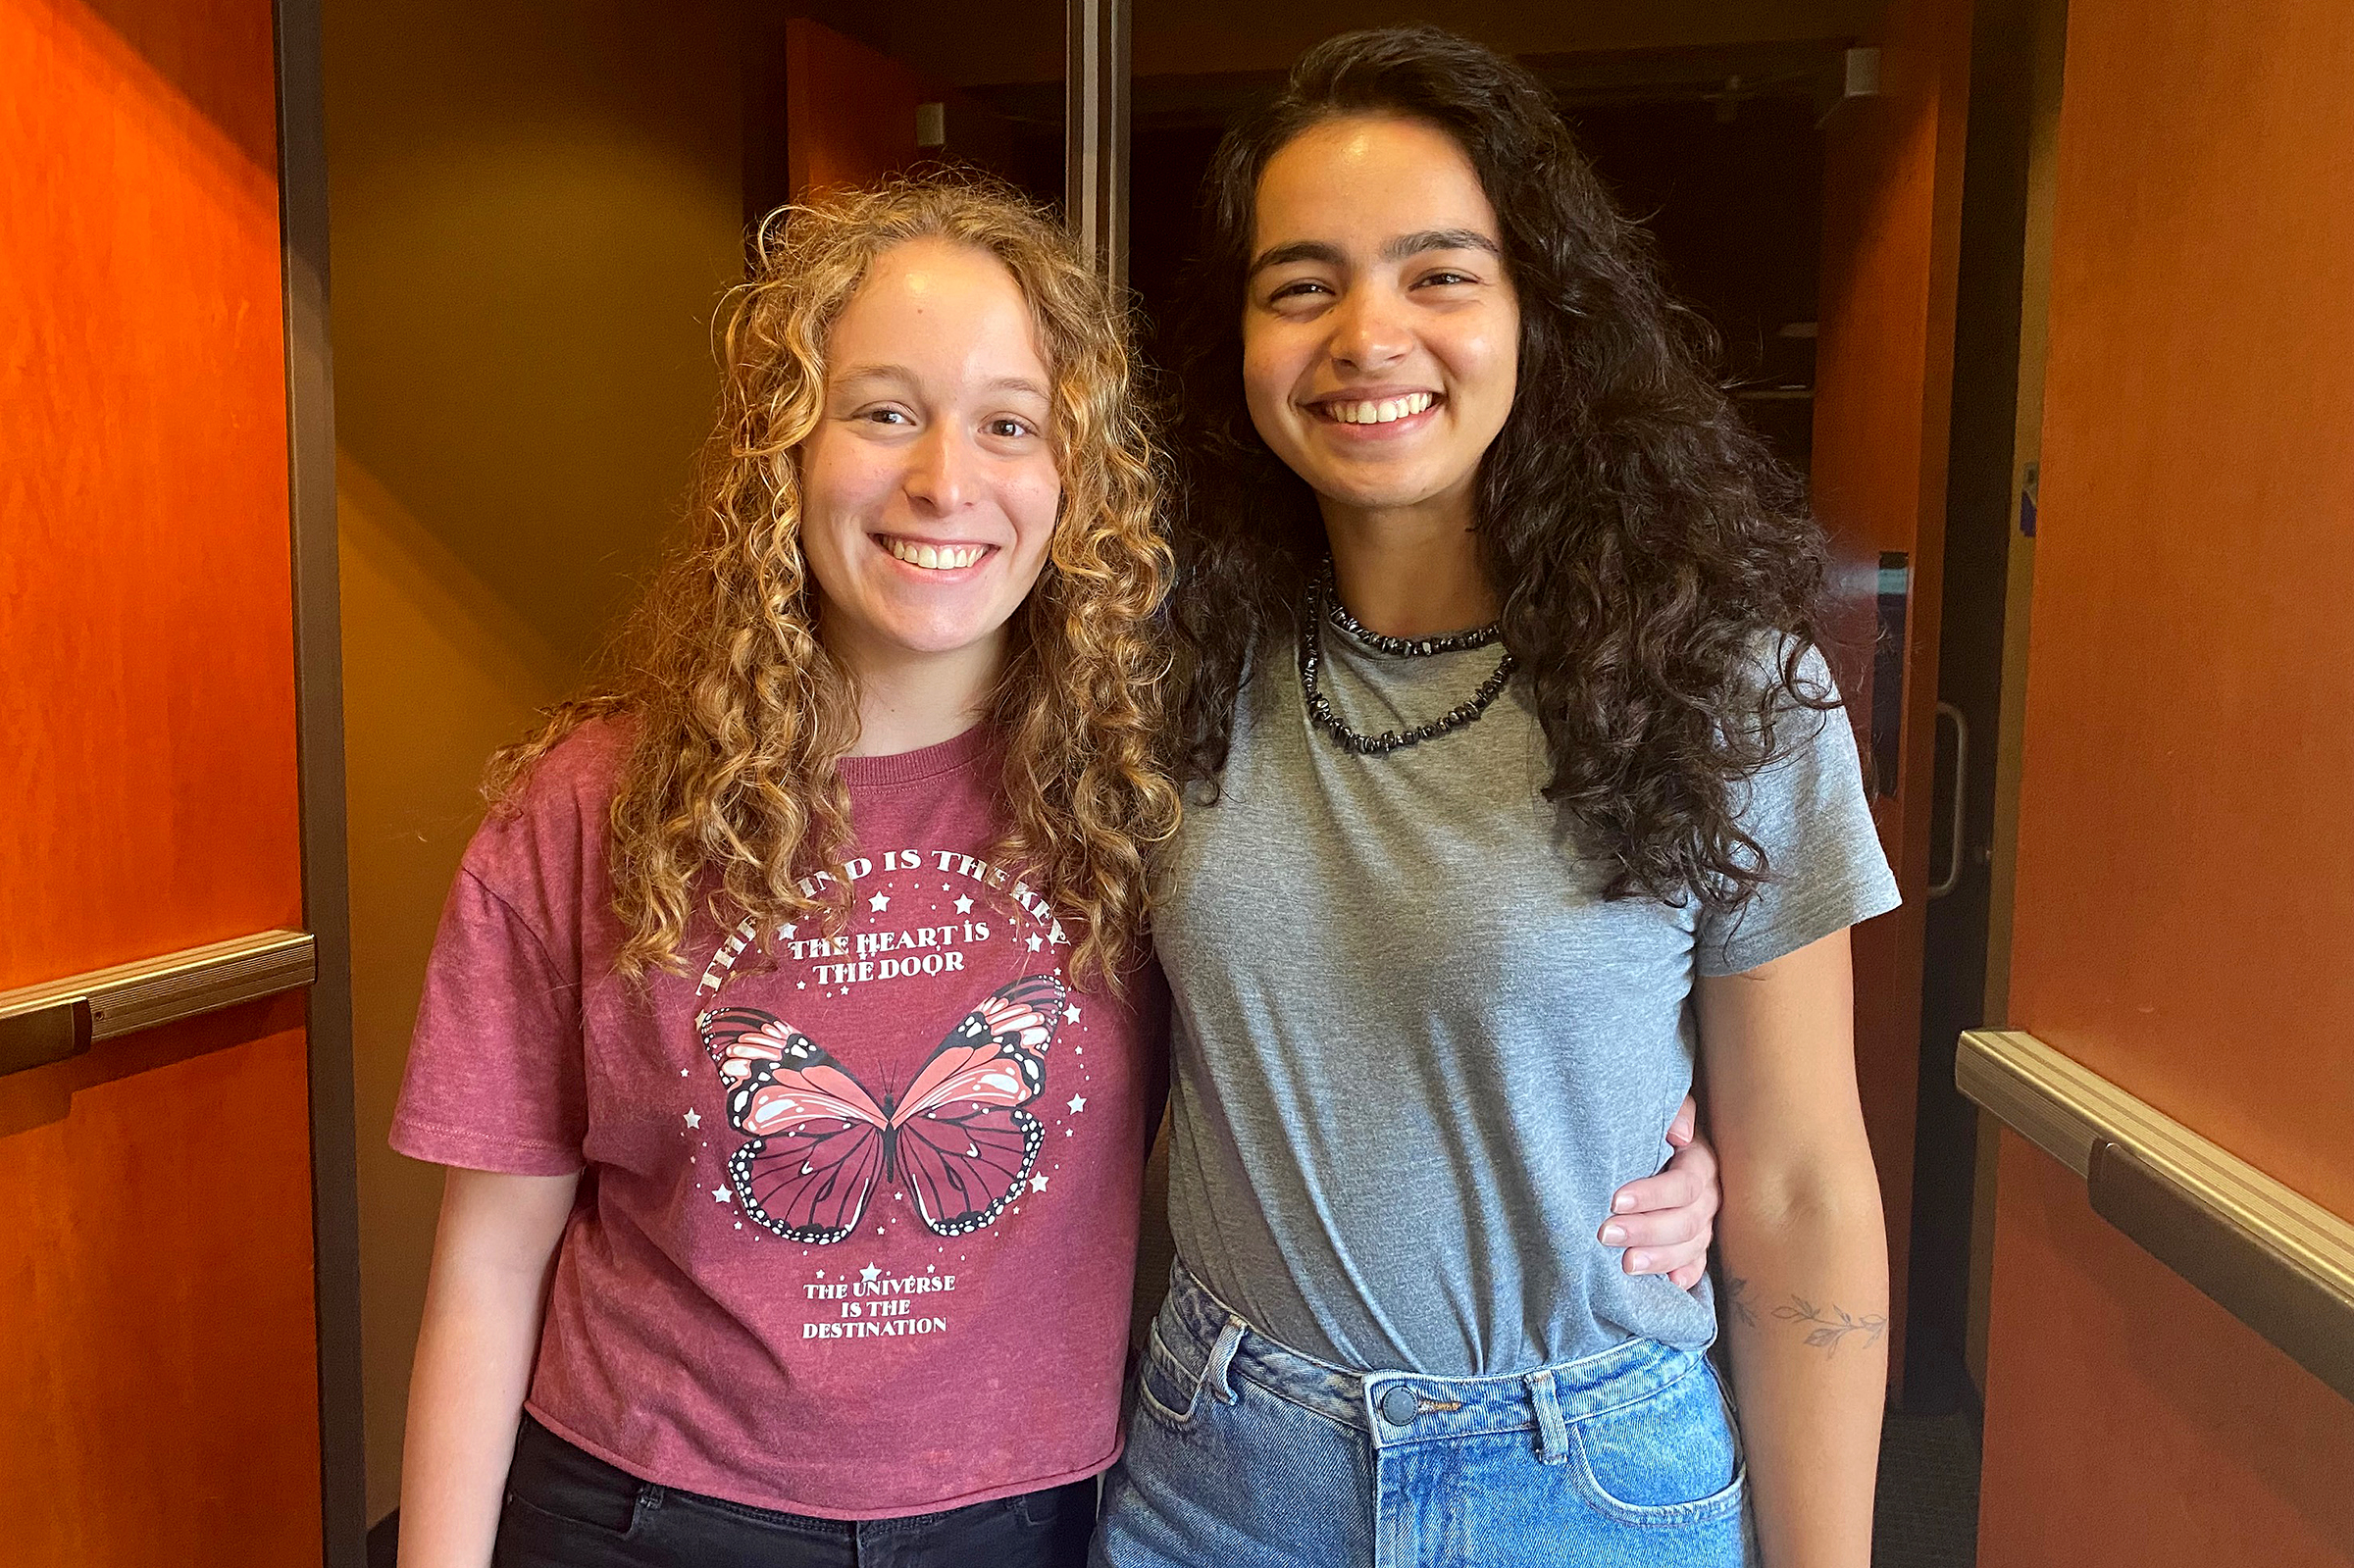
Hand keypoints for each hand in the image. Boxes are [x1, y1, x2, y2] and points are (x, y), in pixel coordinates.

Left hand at [1599, 1094, 1719, 1291]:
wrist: (1656, 1139)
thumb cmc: (1653, 1122)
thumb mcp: (1664, 1105)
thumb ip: (1674, 1111)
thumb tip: (1679, 1136)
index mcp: (1701, 1161)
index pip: (1683, 1185)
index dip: (1652, 1195)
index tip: (1616, 1201)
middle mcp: (1708, 1195)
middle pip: (1686, 1221)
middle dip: (1646, 1230)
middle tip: (1607, 1235)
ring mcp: (1705, 1221)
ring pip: (1691, 1246)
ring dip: (1659, 1258)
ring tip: (1626, 1265)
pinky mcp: (1696, 1241)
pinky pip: (1697, 1263)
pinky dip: (1686, 1274)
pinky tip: (1671, 1283)